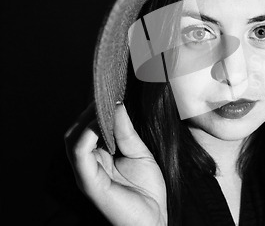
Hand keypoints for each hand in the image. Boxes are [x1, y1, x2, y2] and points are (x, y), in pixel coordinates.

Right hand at [65, 102, 166, 225]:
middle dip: (90, 110)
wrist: (154, 220)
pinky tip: (100, 123)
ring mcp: (87, 173)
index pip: (88, 127)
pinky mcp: (89, 182)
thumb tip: (116, 105)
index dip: (96, 107)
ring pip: (72, 139)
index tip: (111, 90)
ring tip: (104, 106)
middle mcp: (89, 163)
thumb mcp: (139, 152)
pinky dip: (87, 135)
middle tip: (107, 95)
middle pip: (76, 130)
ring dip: (87, 119)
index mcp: (100, 156)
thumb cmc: (147, 191)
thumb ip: (125, 131)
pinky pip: (80, 154)